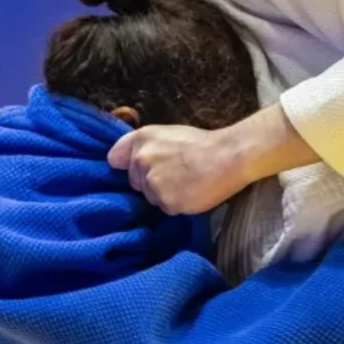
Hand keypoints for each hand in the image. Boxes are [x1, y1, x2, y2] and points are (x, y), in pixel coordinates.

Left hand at [108, 125, 248, 214]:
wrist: (228, 157)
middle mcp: (141, 160)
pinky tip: (191, 192)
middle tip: (174, 174)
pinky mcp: (166, 201)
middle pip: (135, 181)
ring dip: (164, 194)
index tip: (139, 169)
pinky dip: (177, 204)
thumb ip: (146, 147)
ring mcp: (152, 182)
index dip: (127, 165)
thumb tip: (131, 163)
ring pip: (150, 196)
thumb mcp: (168, 135)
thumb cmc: (202, 144)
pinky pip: (165, 208)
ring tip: (186, 183)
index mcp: (141, 139)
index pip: (115, 158)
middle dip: (149, 181)